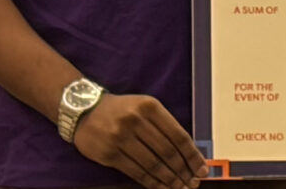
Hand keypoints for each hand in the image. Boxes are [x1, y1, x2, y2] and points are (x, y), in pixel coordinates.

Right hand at [70, 92, 208, 188]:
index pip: (178, 135)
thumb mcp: (144, 107)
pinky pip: (136, 172)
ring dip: (169, 180)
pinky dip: (151, 182)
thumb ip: (164, 125)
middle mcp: (136, 120)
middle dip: (183, 171)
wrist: (83, 110)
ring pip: (153, 164)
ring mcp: (121, 137)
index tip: (202, 169)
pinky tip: (161, 188)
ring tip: (180, 188)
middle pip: (167, 151)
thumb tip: (187, 153)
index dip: (192, 155)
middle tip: (193, 183)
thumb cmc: (121, 110)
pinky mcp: (109, 154)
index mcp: (150, 106)